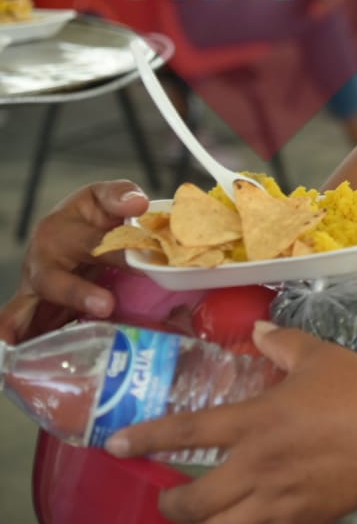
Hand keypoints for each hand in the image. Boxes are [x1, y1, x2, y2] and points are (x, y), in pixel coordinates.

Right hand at [0, 181, 148, 343]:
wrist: (66, 230)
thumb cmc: (91, 216)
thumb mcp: (102, 197)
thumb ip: (119, 195)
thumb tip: (137, 203)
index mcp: (62, 231)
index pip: (93, 243)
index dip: (116, 251)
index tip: (141, 259)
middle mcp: (43, 261)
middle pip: (54, 280)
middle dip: (77, 293)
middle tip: (106, 305)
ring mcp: (34, 288)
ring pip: (30, 307)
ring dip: (39, 327)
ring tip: (37, 345)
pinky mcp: (34, 309)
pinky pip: (21, 325)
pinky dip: (15, 339)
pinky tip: (11, 363)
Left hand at [108, 323, 356, 522]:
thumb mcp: (321, 357)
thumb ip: (283, 344)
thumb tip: (257, 330)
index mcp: (256, 421)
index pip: (186, 431)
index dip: (145, 439)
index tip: (114, 445)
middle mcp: (256, 466)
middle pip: (192, 503)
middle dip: (171, 506)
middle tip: (168, 499)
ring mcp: (276, 500)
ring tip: (200, 519)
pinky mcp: (300, 520)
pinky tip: (246, 521)